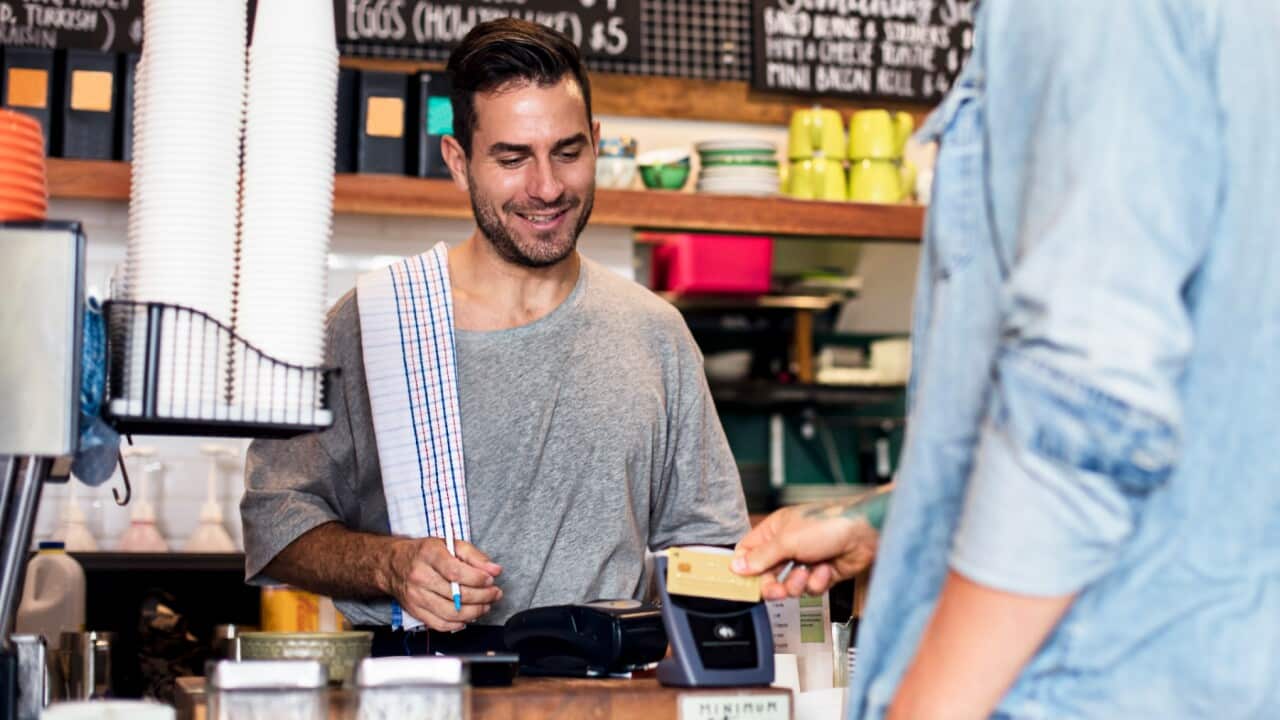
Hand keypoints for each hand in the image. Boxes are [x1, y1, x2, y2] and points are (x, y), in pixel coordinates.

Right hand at [384, 537, 502, 631]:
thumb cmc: (424, 553)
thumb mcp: (449, 544)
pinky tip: (467, 617)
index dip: (477, 579)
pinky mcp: (415, 611)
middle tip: (494, 593)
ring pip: (450, 613)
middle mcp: (420, 577)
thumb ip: (474, 556)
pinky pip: (439, 624)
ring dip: (474, 612)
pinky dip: (457, 624)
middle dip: (482, 597)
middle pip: (455, 594)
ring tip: (485, 605)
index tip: (490, 579)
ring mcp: (416, 596)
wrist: (394, 565)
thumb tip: (494, 569)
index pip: (455, 571)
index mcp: (429, 555)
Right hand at [732, 496, 880, 600]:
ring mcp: (805, 561)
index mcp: (775, 531)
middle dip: (772, 585)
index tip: (743, 583)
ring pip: (789, 586)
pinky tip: (825, 569)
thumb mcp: (787, 541)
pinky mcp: (822, 574)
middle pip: (767, 574)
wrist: (865, 533)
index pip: (749, 552)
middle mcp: (788, 546)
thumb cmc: (828, 524)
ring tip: (806, 574)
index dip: (744, 568)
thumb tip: (737, 566)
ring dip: (797, 584)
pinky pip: (810, 589)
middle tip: (777, 591)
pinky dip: (817, 582)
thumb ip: (761, 557)